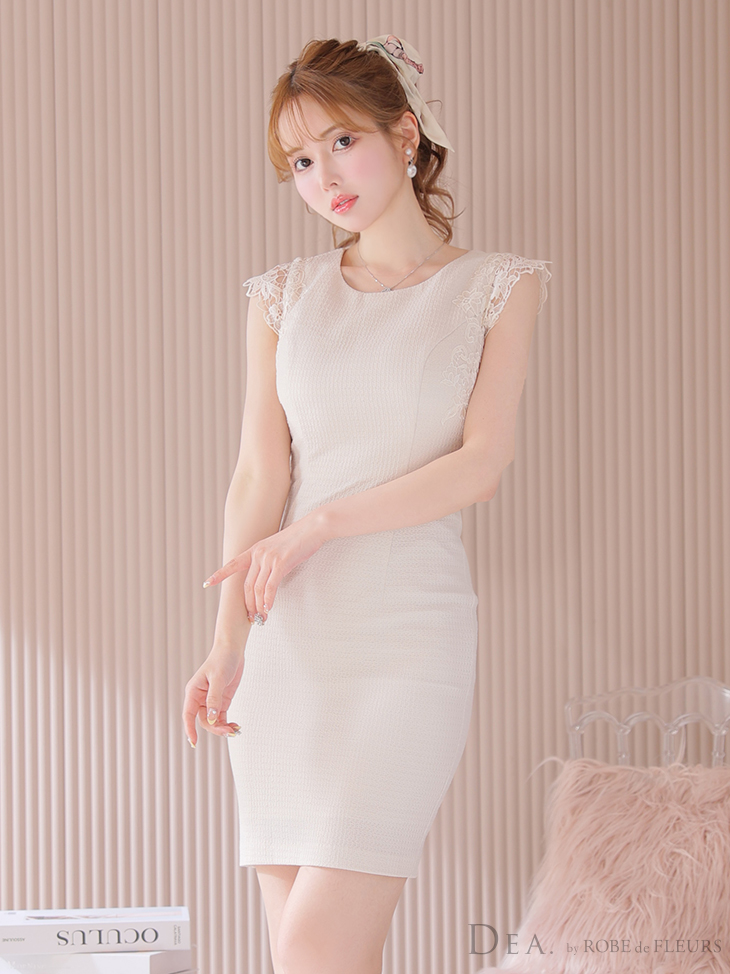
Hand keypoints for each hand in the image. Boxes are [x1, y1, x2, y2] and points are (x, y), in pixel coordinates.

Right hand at [182, 642, 244, 746]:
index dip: (189, 729)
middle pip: (204, 721)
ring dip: (222, 728)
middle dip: (215, 728)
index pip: (188, 715)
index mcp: (193, 692)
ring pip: (213, 721)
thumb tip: (211, 717)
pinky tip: (236, 727)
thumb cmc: (222, 660)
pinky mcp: (221, 701)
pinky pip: (222, 718)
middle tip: (229, 732)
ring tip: (235, 730)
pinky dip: (227, 724)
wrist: (232, 650)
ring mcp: (211, 701)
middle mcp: (200, 698)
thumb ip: (214, 698)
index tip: (194, 742)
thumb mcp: (218, 678)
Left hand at [201, 513, 327, 621]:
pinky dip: (268, 600)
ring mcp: (268, 558)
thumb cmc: (298, 540)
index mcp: (255, 549)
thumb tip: (267, 580)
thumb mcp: (277, 549)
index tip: (207, 583)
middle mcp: (258, 554)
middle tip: (252, 617)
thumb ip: (268, 562)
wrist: (313, 528)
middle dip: (248, 604)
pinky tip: (269, 607)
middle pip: (247, 585)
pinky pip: (270, 586)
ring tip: (262, 617)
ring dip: (258, 606)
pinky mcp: (280, 563)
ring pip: (257, 588)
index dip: (219, 574)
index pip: (233, 564)